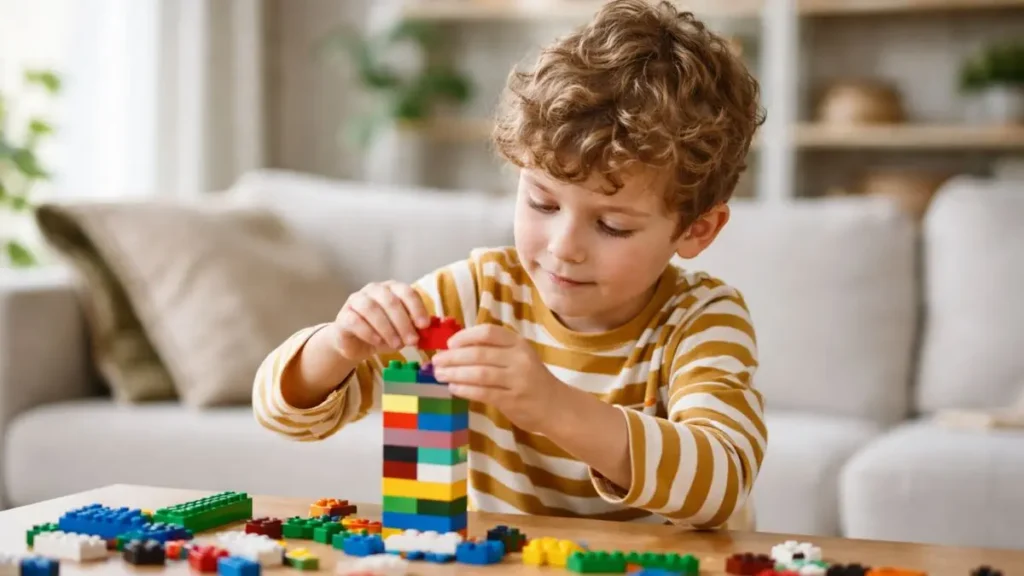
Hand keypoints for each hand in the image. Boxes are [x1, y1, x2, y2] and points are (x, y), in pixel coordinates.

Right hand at [327, 280, 430, 362]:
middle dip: (404, 322)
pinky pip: (355, 320)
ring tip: (396, 345)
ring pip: (371, 308)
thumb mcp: (402, 331)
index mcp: (392, 289)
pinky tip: (377, 342)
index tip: (424, 326)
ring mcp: (356, 300)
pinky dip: (369, 332)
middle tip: (412, 341)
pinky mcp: (343, 316)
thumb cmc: (383, 333)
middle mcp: (374, 290)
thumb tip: (427, 332)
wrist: (356, 344)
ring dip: (387, 328)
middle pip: (390, 301)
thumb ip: (414, 328)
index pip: (407, 292)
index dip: (417, 308)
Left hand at [431, 324, 564, 432]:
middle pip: (479, 353)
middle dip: (452, 357)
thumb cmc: (531, 380)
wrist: (556, 406)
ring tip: (439, 375)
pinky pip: (482, 392)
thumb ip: (494, 351)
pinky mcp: (513, 400)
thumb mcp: (518, 358)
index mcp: (518, 343)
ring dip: (454, 373)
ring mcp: (517, 379)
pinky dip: (464, 389)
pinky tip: (453, 388)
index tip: (449, 344)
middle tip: (436, 361)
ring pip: (478, 373)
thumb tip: (455, 349)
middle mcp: (519, 358)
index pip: (488, 332)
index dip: (464, 337)